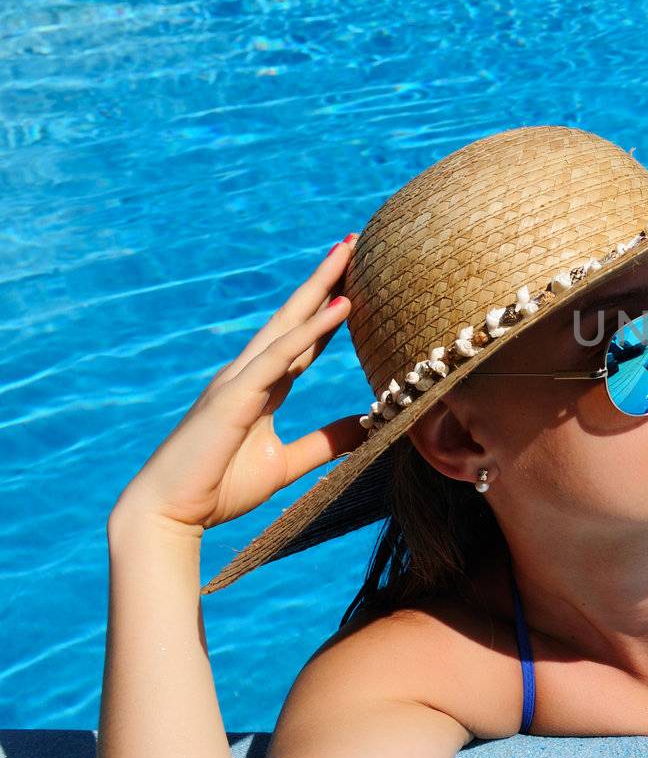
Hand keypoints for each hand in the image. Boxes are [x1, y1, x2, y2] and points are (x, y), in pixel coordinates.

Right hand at [111, 236, 365, 535]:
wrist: (168, 515)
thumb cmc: (219, 489)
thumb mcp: (286, 463)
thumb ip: (324, 442)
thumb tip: (368, 427)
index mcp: (260, 387)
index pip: (304, 339)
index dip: (329, 309)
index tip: (357, 280)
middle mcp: (248, 374)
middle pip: (295, 316)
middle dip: (325, 279)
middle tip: (355, 242)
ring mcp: (238, 380)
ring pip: (288, 324)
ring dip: (320, 288)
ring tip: (349, 254)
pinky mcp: (233, 396)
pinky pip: (279, 355)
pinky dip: (310, 329)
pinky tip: (339, 307)